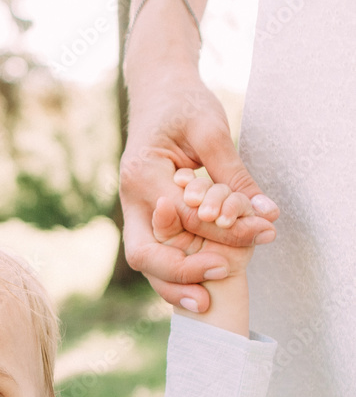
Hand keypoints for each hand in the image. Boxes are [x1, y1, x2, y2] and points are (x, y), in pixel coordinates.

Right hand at [120, 63, 278, 311]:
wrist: (156, 93)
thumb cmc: (183, 105)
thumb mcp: (211, 131)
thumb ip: (234, 176)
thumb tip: (266, 215)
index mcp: (143, 175)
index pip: (185, 216)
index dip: (224, 229)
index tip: (261, 234)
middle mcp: (130, 199)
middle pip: (145, 253)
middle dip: (180, 273)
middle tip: (221, 275)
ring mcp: (133, 212)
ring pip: (144, 261)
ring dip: (172, 284)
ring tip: (204, 303)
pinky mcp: (143, 218)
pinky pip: (154, 253)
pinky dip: (173, 273)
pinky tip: (197, 287)